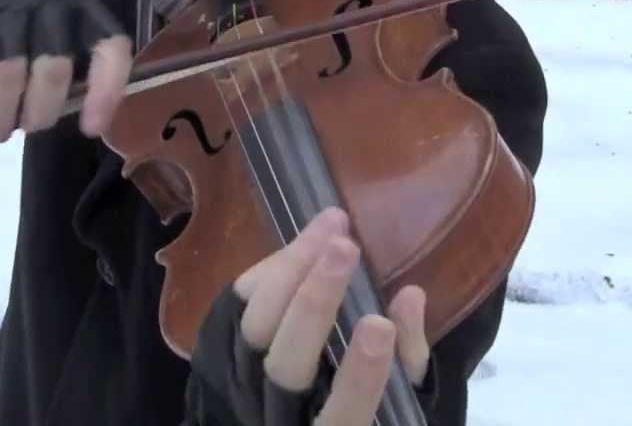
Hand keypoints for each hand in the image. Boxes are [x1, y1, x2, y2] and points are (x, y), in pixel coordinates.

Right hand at [0, 0, 131, 141]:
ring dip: (3, 112)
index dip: (106, 92)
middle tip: (30, 130)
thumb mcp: (58, 12)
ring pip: (9, 71)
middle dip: (42, 112)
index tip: (90, 128)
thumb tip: (75, 114)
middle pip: (53, 69)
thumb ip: (71, 52)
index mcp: (83, 2)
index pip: (110, 48)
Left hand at [185, 208, 432, 425]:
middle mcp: (278, 412)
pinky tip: (306, 241)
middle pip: (287, 365)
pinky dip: (270, 270)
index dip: (359, 378)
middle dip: (313, 305)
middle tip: (346, 248)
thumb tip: (410, 296)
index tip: (379, 326)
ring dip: (290, 271)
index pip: (343, 416)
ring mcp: (242, 383)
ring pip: (255, 330)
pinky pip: (235, 306)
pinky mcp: (221, 351)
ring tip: (330, 225)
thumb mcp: (402, 393)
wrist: (294, 414)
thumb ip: (408, 356)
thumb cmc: (366, 403)